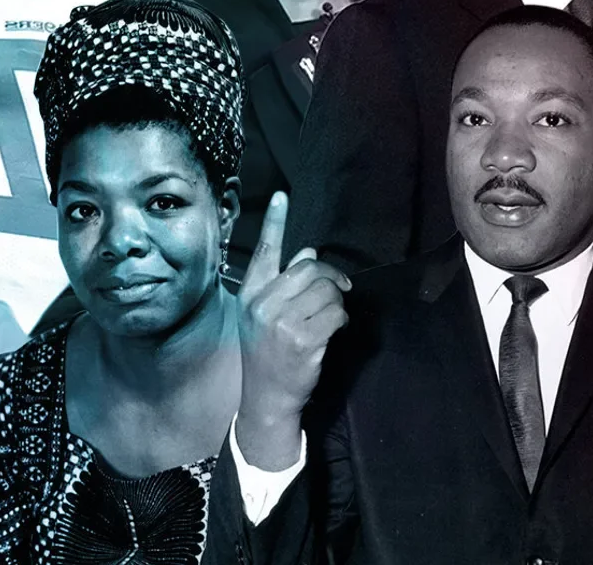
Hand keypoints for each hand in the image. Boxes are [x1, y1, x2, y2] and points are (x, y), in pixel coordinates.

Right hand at [235, 193, 350, 456]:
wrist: (266, 398)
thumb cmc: (268, 354)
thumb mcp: (265, 317)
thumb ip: (283, 284)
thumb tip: (306, 252)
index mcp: (251, 295)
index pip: (265, 252)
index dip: (274, 222)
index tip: (281, 196)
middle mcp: (262, 304)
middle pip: (310, 269)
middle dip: (331, 278)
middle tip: (340, 290)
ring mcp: (281, 322)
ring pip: (327, 291)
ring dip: (337, 303)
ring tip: (329, 319)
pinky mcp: (302, 339)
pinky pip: (336, 313)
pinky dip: (341, 320)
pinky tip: (333, 332)